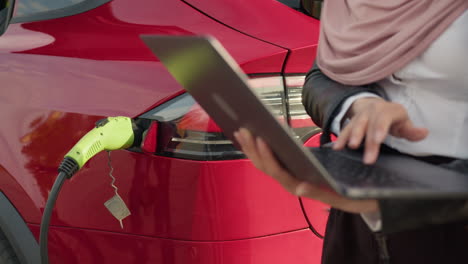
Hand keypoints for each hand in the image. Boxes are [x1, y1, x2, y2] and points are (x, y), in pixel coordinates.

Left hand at [234, 128, 378, 213]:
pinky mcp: (290, 169)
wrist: (360, 196)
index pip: (277, 171)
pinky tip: (254, 136)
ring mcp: (288, 176)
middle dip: (253, 148)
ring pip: (264, 163)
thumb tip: (300, 188)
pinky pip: (271, 159)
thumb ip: (319, 192)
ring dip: (252, 147)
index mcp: (299, 187)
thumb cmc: (351, 194)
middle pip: (265, 166)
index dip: (267, 156)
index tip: (261, 139)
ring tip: (242, 130)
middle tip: (243, 129)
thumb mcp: (340, 194)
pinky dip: (260, 148)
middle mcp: (290, 182)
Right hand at [333, 97, 427, 163]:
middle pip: (369, 125)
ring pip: (356, 125)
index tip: (377, 140)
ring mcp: (362, 115)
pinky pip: (345, 128)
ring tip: (350, 147)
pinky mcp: (352, 121)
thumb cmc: (393, 119)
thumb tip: (424, 133)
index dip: (380, 128)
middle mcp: (374, 110)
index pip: (384, 118)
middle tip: (368, 159)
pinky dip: (341, 138)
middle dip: (367, 141)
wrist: (376, 106)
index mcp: (390, 110)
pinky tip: (337, 147)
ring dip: (351, 136)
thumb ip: (412, 131)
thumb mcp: (404, 123)